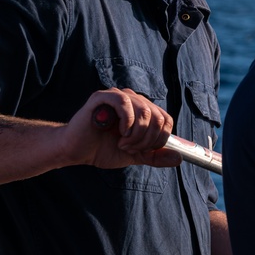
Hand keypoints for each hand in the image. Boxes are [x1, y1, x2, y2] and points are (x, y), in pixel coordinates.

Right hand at [65, 88, 180, 168]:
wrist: (76, 151)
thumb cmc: (103, 149)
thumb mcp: (135, 155)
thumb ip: (155, 155)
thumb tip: (178, 158)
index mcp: (143, 110)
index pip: (166, 120)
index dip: (159, 138)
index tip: (143, 150)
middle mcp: (134, 99)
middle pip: (158, 117)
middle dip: (146, 139)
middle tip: (130, 147)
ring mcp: (118, 96)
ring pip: (144, 111)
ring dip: (136, 134)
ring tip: (123, 143)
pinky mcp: (103, 97)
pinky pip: (124, 102)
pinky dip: (126, 122)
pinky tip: (119, 132)